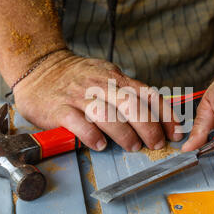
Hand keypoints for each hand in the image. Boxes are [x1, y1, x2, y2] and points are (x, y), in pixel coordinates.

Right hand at [13, 50, 181, 151]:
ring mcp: (79, 96)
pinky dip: (92, 136)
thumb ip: (126, 92)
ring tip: (132, 147)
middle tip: (156, 144)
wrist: (38, 67)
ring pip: (107, 114)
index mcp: (115, 77)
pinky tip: (100, 145)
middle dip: (149, 127)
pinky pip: (78, 123)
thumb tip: (155, 115)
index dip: (164, 114)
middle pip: (131, 105)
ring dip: (124, 133)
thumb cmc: (76, 77)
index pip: (147, 94)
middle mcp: (100, 85)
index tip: (174, 132)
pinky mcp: (59, 109)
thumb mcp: (105, 76)